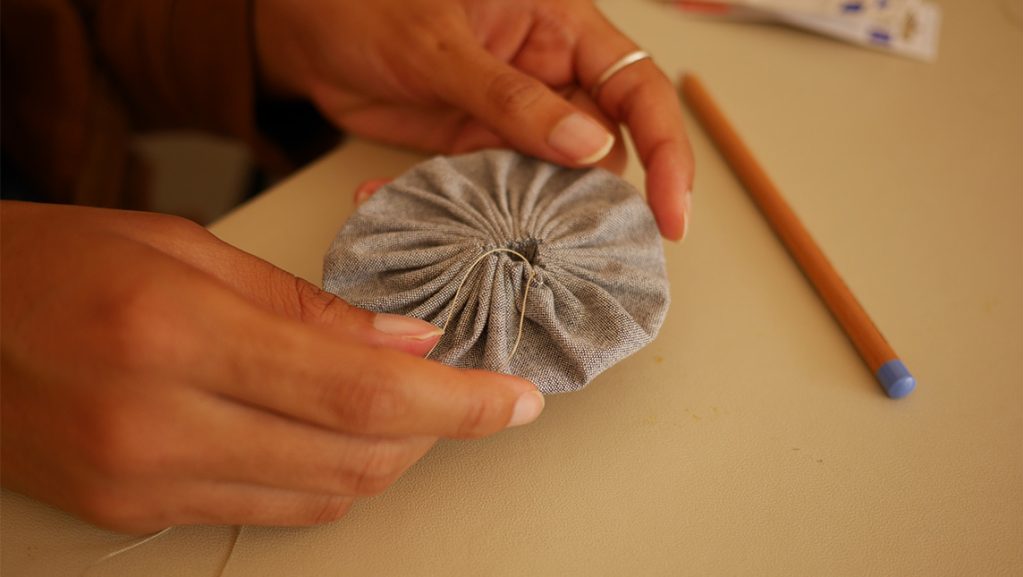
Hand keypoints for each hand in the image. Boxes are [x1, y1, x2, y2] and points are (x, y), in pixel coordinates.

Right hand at [0, 201, 543, 532]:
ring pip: (322, 496)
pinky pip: (269, 511)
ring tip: (407, 408)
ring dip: (387, 457)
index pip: (363, 394)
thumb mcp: (189, 248)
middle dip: (436, 432)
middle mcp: (160, 422)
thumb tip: (407, 344)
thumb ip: (309, 307)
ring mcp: (144, 482)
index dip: (461, 406)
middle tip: (467, 392)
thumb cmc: (59, 261)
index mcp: (178, 332)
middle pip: (355, 459)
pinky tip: (335, 435)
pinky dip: (325, 477)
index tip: (517, 400)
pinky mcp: (134, 512)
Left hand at [254, 0, 693, 239]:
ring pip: (553, 177)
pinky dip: (482, 212)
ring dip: (535, 214)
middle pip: (604, 145)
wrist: (300, 27)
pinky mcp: (475, 147)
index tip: (673, 212)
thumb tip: (589, 148)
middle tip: (573, 245)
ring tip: (506, 241)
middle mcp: (549, 75)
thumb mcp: (441, 46)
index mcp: (561, 27)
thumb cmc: (368, 2)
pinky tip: (449, 223)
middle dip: (596, 198)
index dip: (667, 150)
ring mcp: (513, 116)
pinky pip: (500, 188)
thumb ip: (513, 98)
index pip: (638, 89)